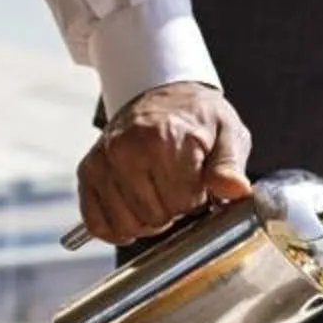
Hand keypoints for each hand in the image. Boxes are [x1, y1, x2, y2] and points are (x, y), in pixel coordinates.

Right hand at [79, 80, 252, 245]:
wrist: (164, 95)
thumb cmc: (199, 118)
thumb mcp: (228, 133)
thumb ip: (229, 165)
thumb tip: (235, 190)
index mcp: (165, 138)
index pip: (182, 203)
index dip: (197, 202)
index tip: (199, 184)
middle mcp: (126, 149)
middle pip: (154, 216)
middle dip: (173, 212)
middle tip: (179, 188)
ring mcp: (102, 161)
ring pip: (126, 225)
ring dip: (147, 221)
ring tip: (158, 195)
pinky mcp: (87, 172)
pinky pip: (96, 223)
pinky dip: (117, 227)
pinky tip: (135, 211)